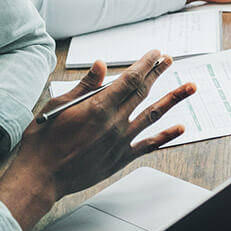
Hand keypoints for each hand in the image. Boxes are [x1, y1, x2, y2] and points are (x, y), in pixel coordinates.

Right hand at [0, 52, 194, 228]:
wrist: (40, 177)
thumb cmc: (43, 142)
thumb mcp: (57, 105)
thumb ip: (84, 86)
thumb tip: (101, 65)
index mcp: (99, 107)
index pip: (130, 78)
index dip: (146, 64)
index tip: (156, 53)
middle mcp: (114, 122)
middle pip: (143, 92)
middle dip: (158, 73)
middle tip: (170, 60)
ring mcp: (120, 141)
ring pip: (153, 115)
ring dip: (173, 99)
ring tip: (190, 86)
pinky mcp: (120, 158)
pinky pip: (149, 144)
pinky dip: (166, 136)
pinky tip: (181, 128)